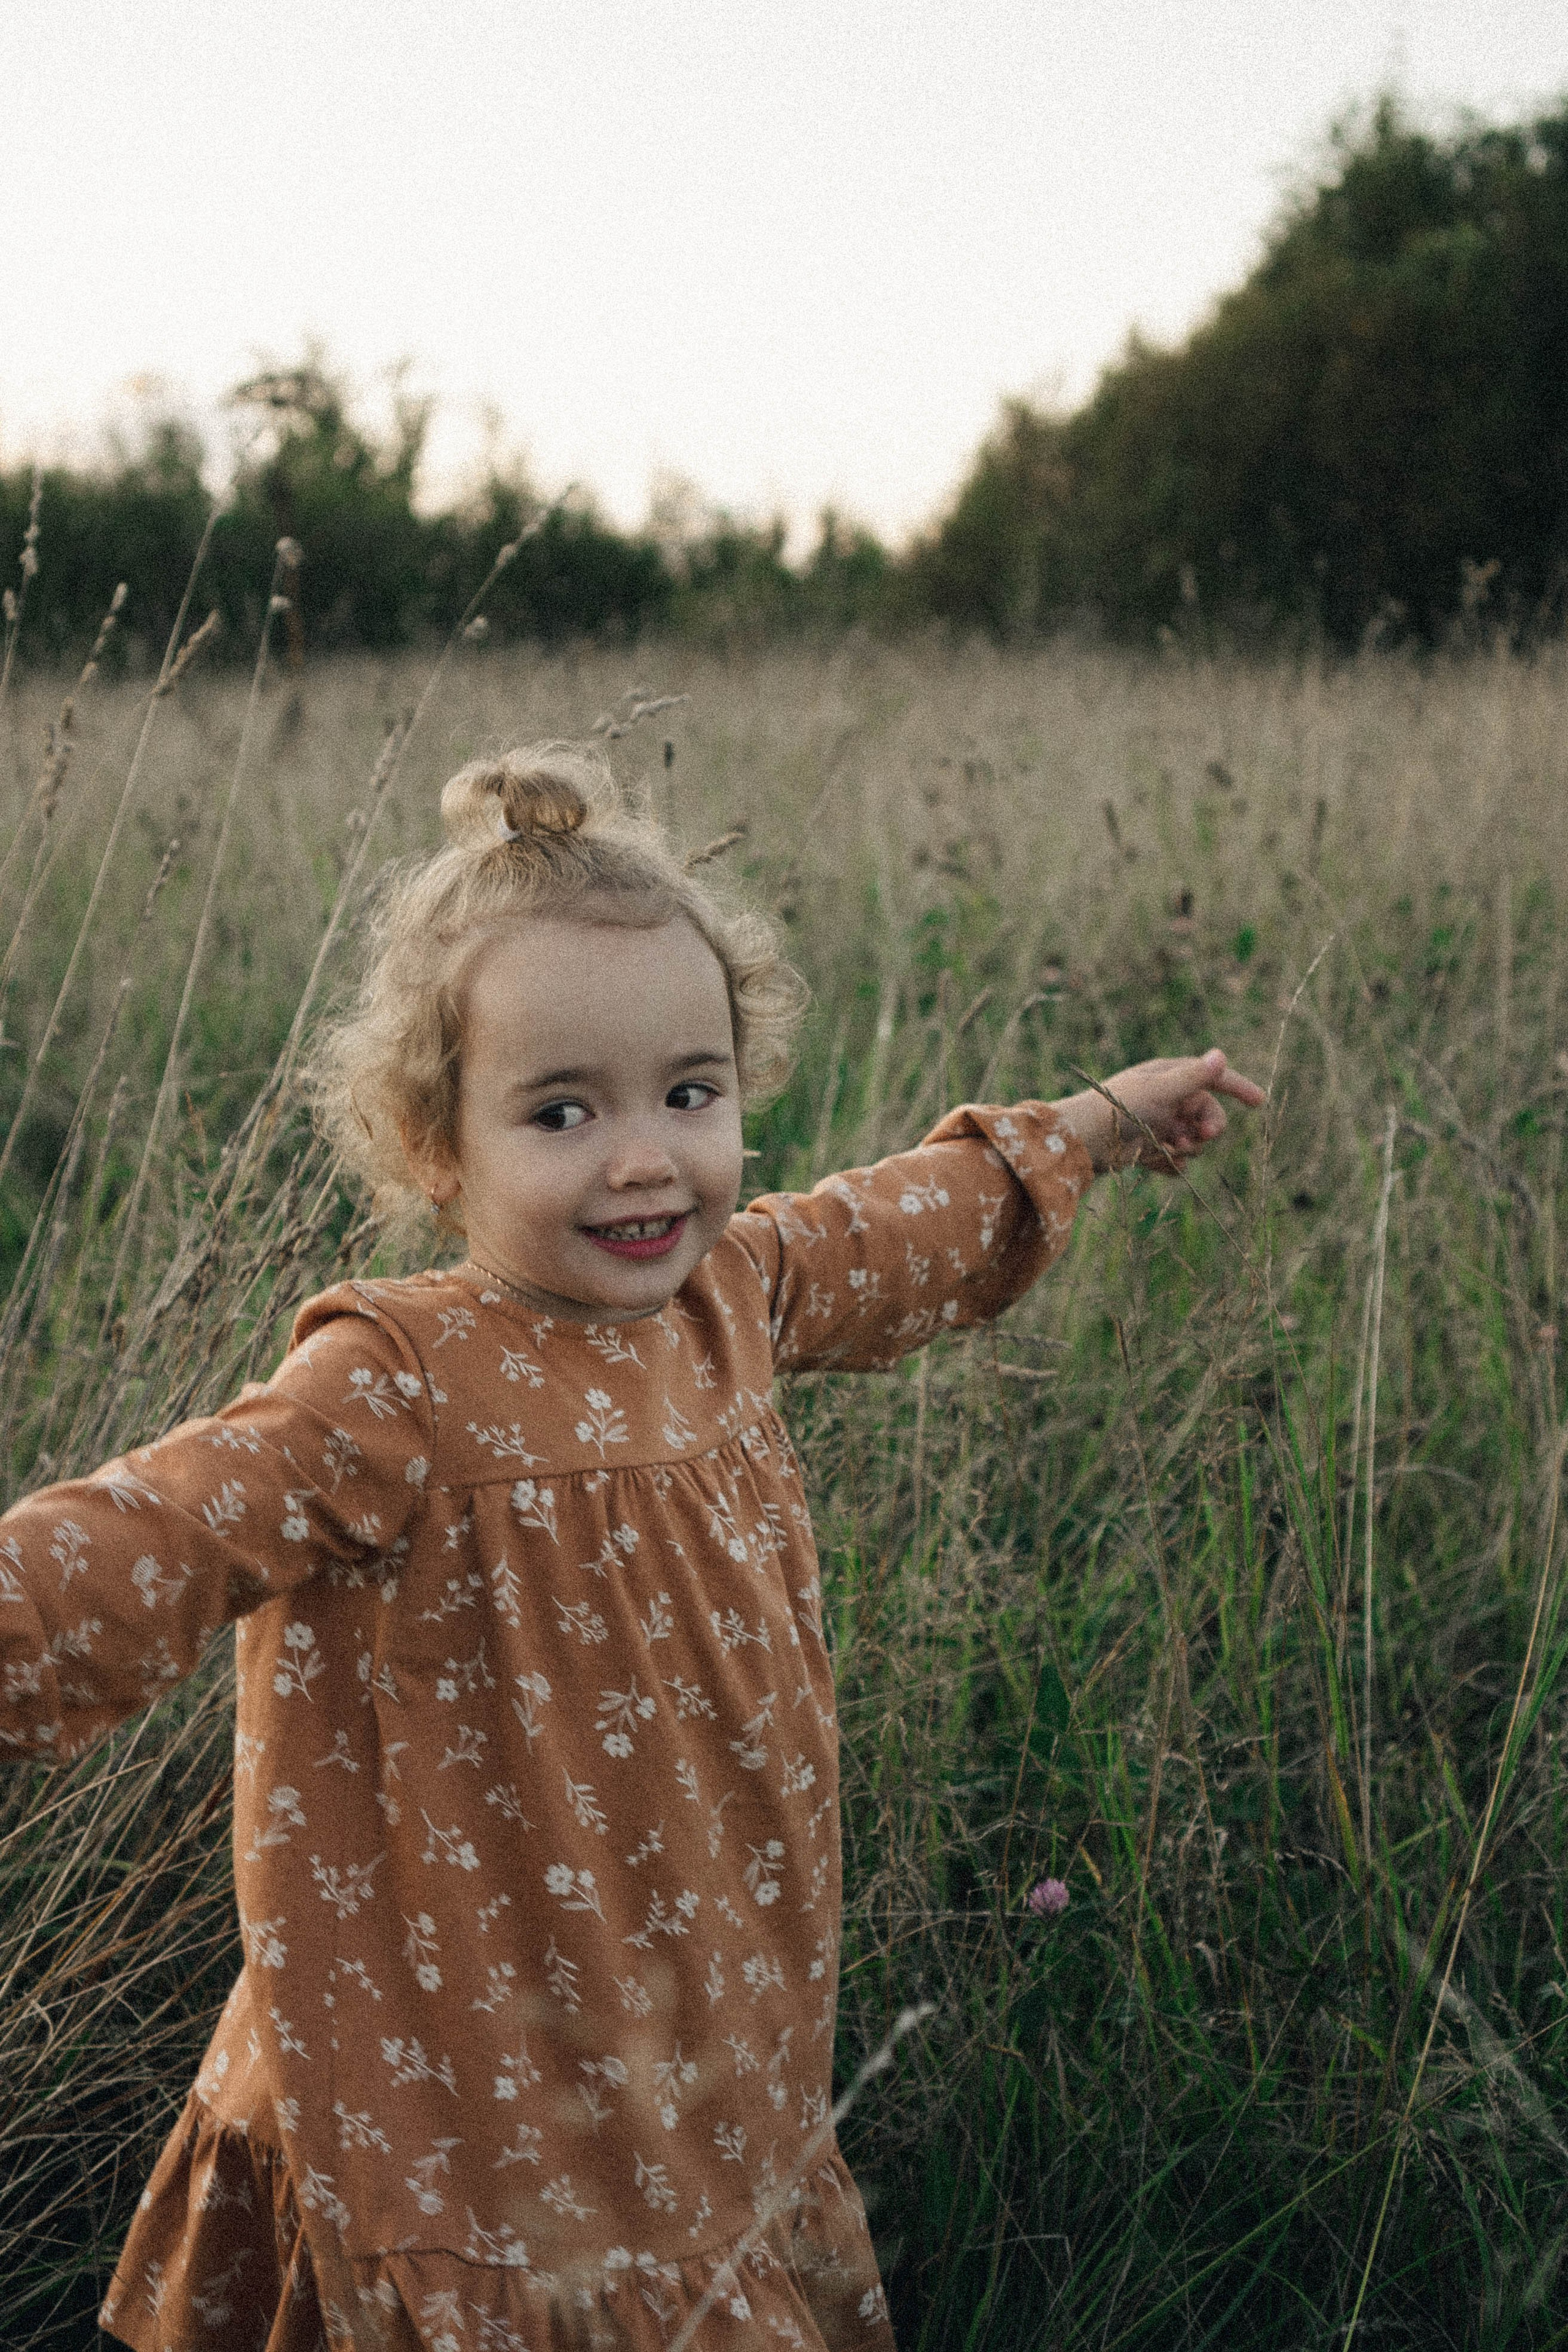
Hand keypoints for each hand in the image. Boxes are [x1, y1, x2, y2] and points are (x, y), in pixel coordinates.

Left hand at [1053, 1048, 1265, 1176]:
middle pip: (1208, 1115)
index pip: (1212, 1078)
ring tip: (1168, 1148)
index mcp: (1168, 1077)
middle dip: (1208, 1128)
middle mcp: (1166, 1099)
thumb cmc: (1118, 1109)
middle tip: (1200, 1137)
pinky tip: (1154, 1162)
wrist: (1082, 1143)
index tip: (1259, 1101)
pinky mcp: (1149, 1149)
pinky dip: (1169, 1164)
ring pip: (1194, 1142)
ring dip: (1187, 1149)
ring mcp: (1159, 1125)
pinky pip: (1176, 1161)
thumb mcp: (1160, 1091)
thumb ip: (1192, 1078)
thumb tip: (1221, 1055)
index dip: (1237, 1087)